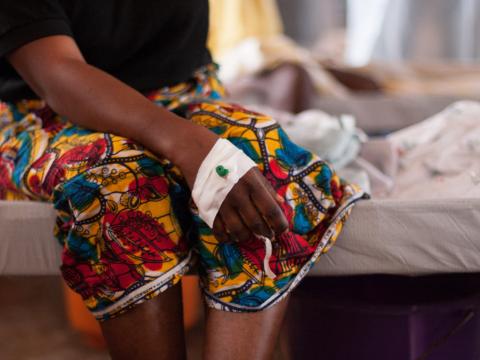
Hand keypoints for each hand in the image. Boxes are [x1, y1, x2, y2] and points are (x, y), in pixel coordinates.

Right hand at [174, 125, 288, 241]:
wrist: (198, 152)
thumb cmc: (230, 160)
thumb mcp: (251, 169)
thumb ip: (266, 187)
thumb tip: (279, 203)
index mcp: (253, 184)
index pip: (271, 210)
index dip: (280, 224)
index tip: (282, 230)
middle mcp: (238, 196)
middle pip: (256, 224)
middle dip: (265, 233)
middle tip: (268, 234)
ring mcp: (222, 204)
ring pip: (238, 231)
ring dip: (247, 237)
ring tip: (250, 234)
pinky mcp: (208, 209)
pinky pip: (219, 231)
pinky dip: (227, 238)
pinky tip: (232, 236)